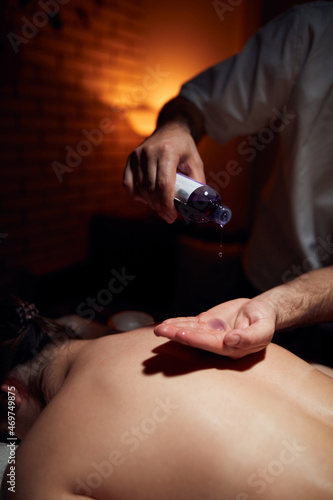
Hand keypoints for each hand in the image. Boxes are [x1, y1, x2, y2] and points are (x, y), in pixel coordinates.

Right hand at [123, 122, 204, 223]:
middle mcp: (150, 152)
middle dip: (160, 208)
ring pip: (141, 188)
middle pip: (152, 189)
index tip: (173, 216)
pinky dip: (136, 195)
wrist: (170, 128)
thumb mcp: (196, 162)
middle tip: (169, 217)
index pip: (164, 184)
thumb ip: (197, 182)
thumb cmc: (184, 147)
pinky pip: (128, 184)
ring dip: (151, 203)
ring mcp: (137, 155)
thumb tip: (198, 205)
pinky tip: (146, 200)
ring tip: (161, 209)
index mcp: (168, 152)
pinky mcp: (130, 159)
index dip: (167, 204)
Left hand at [154, 298, 276, 357]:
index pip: (211, 344)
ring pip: (190, 331)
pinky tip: (165, 324)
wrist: (261, 311)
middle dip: (178, 335)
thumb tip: (230, 340)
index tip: (183, 334)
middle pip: (196, 339)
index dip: (196, 339)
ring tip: (158, 329)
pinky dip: (177, 322)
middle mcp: (218, 343)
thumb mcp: (263, 328)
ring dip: (173, 330)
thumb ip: (249, 337)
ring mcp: (210, 333)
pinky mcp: (206, 323)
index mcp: (232, 347)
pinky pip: (190, 323)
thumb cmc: (264, 320)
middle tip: (162, 331)